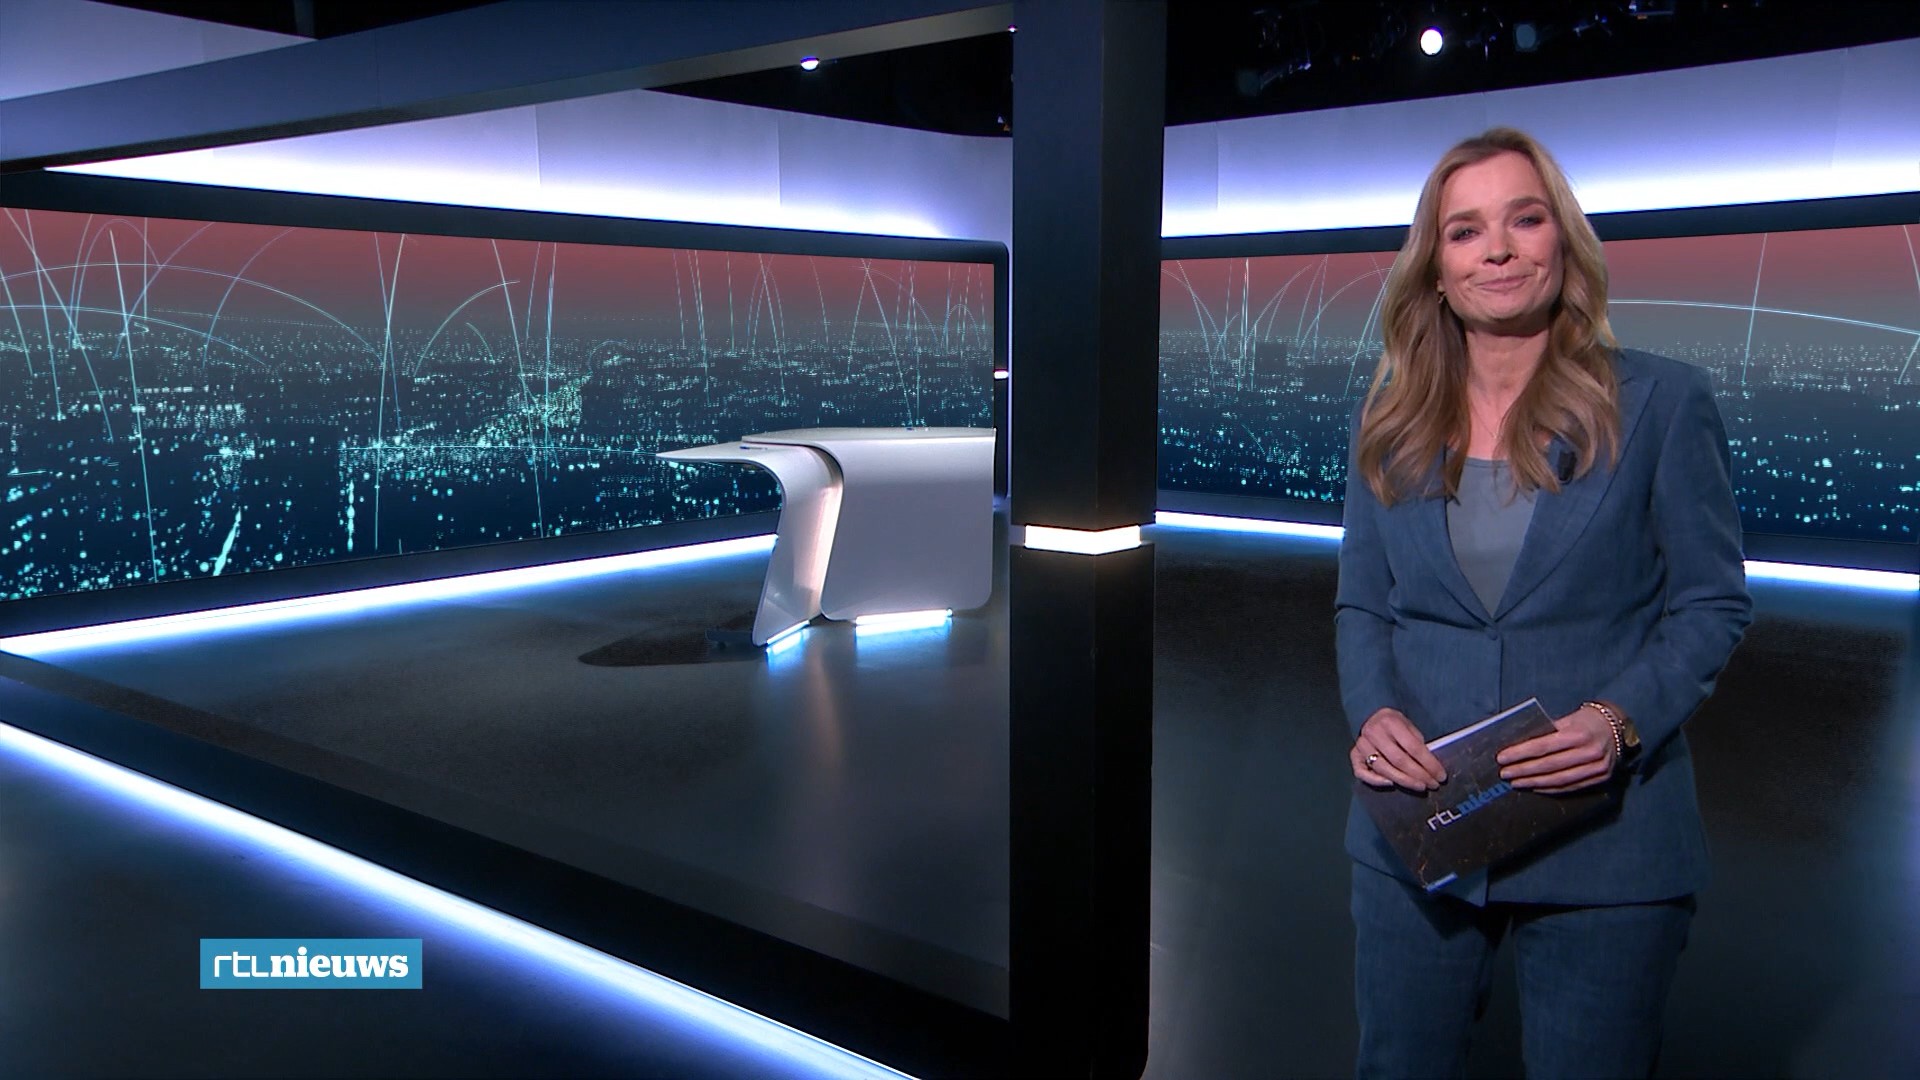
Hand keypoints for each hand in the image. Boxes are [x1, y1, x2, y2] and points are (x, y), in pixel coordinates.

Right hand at [1352, 708, 1445, 790]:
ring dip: (1404, 781)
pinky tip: (1392, 784)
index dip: (1429, 763)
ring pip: (1383, 768)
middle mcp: (1373, 732)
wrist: (1371, 716)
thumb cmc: (1395, 724)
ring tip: (1420, 786)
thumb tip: (1430, 767)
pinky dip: (1376, 781)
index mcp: (1390, 722)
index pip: (1413, 747)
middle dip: (1419, 775)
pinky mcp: (1353, 755)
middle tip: (1432, 785)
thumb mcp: (1409, 726)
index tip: (1441, 776)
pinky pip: (1362, 772)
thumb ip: (1417, 743)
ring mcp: (1361, 744)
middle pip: (1399, 760)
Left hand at [1496, 706, 1615, 792]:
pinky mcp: (1600, 778)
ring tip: (1517, 782)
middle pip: (1549, 765)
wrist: (1618, 727)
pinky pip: (1571, 787)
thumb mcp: (1568, 719)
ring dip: (1534, 783)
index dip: (1520, 754)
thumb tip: (1519, 745)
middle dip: (1523, 770)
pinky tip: (1536, 787)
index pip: (1543, 746)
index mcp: (1578, 733)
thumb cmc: (1586, 720)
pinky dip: (1551, 788)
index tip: (1502, 758)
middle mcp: (1589, 752)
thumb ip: (1548, 732)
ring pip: (1559, 780)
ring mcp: (1597, 767)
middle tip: (1505, 774)